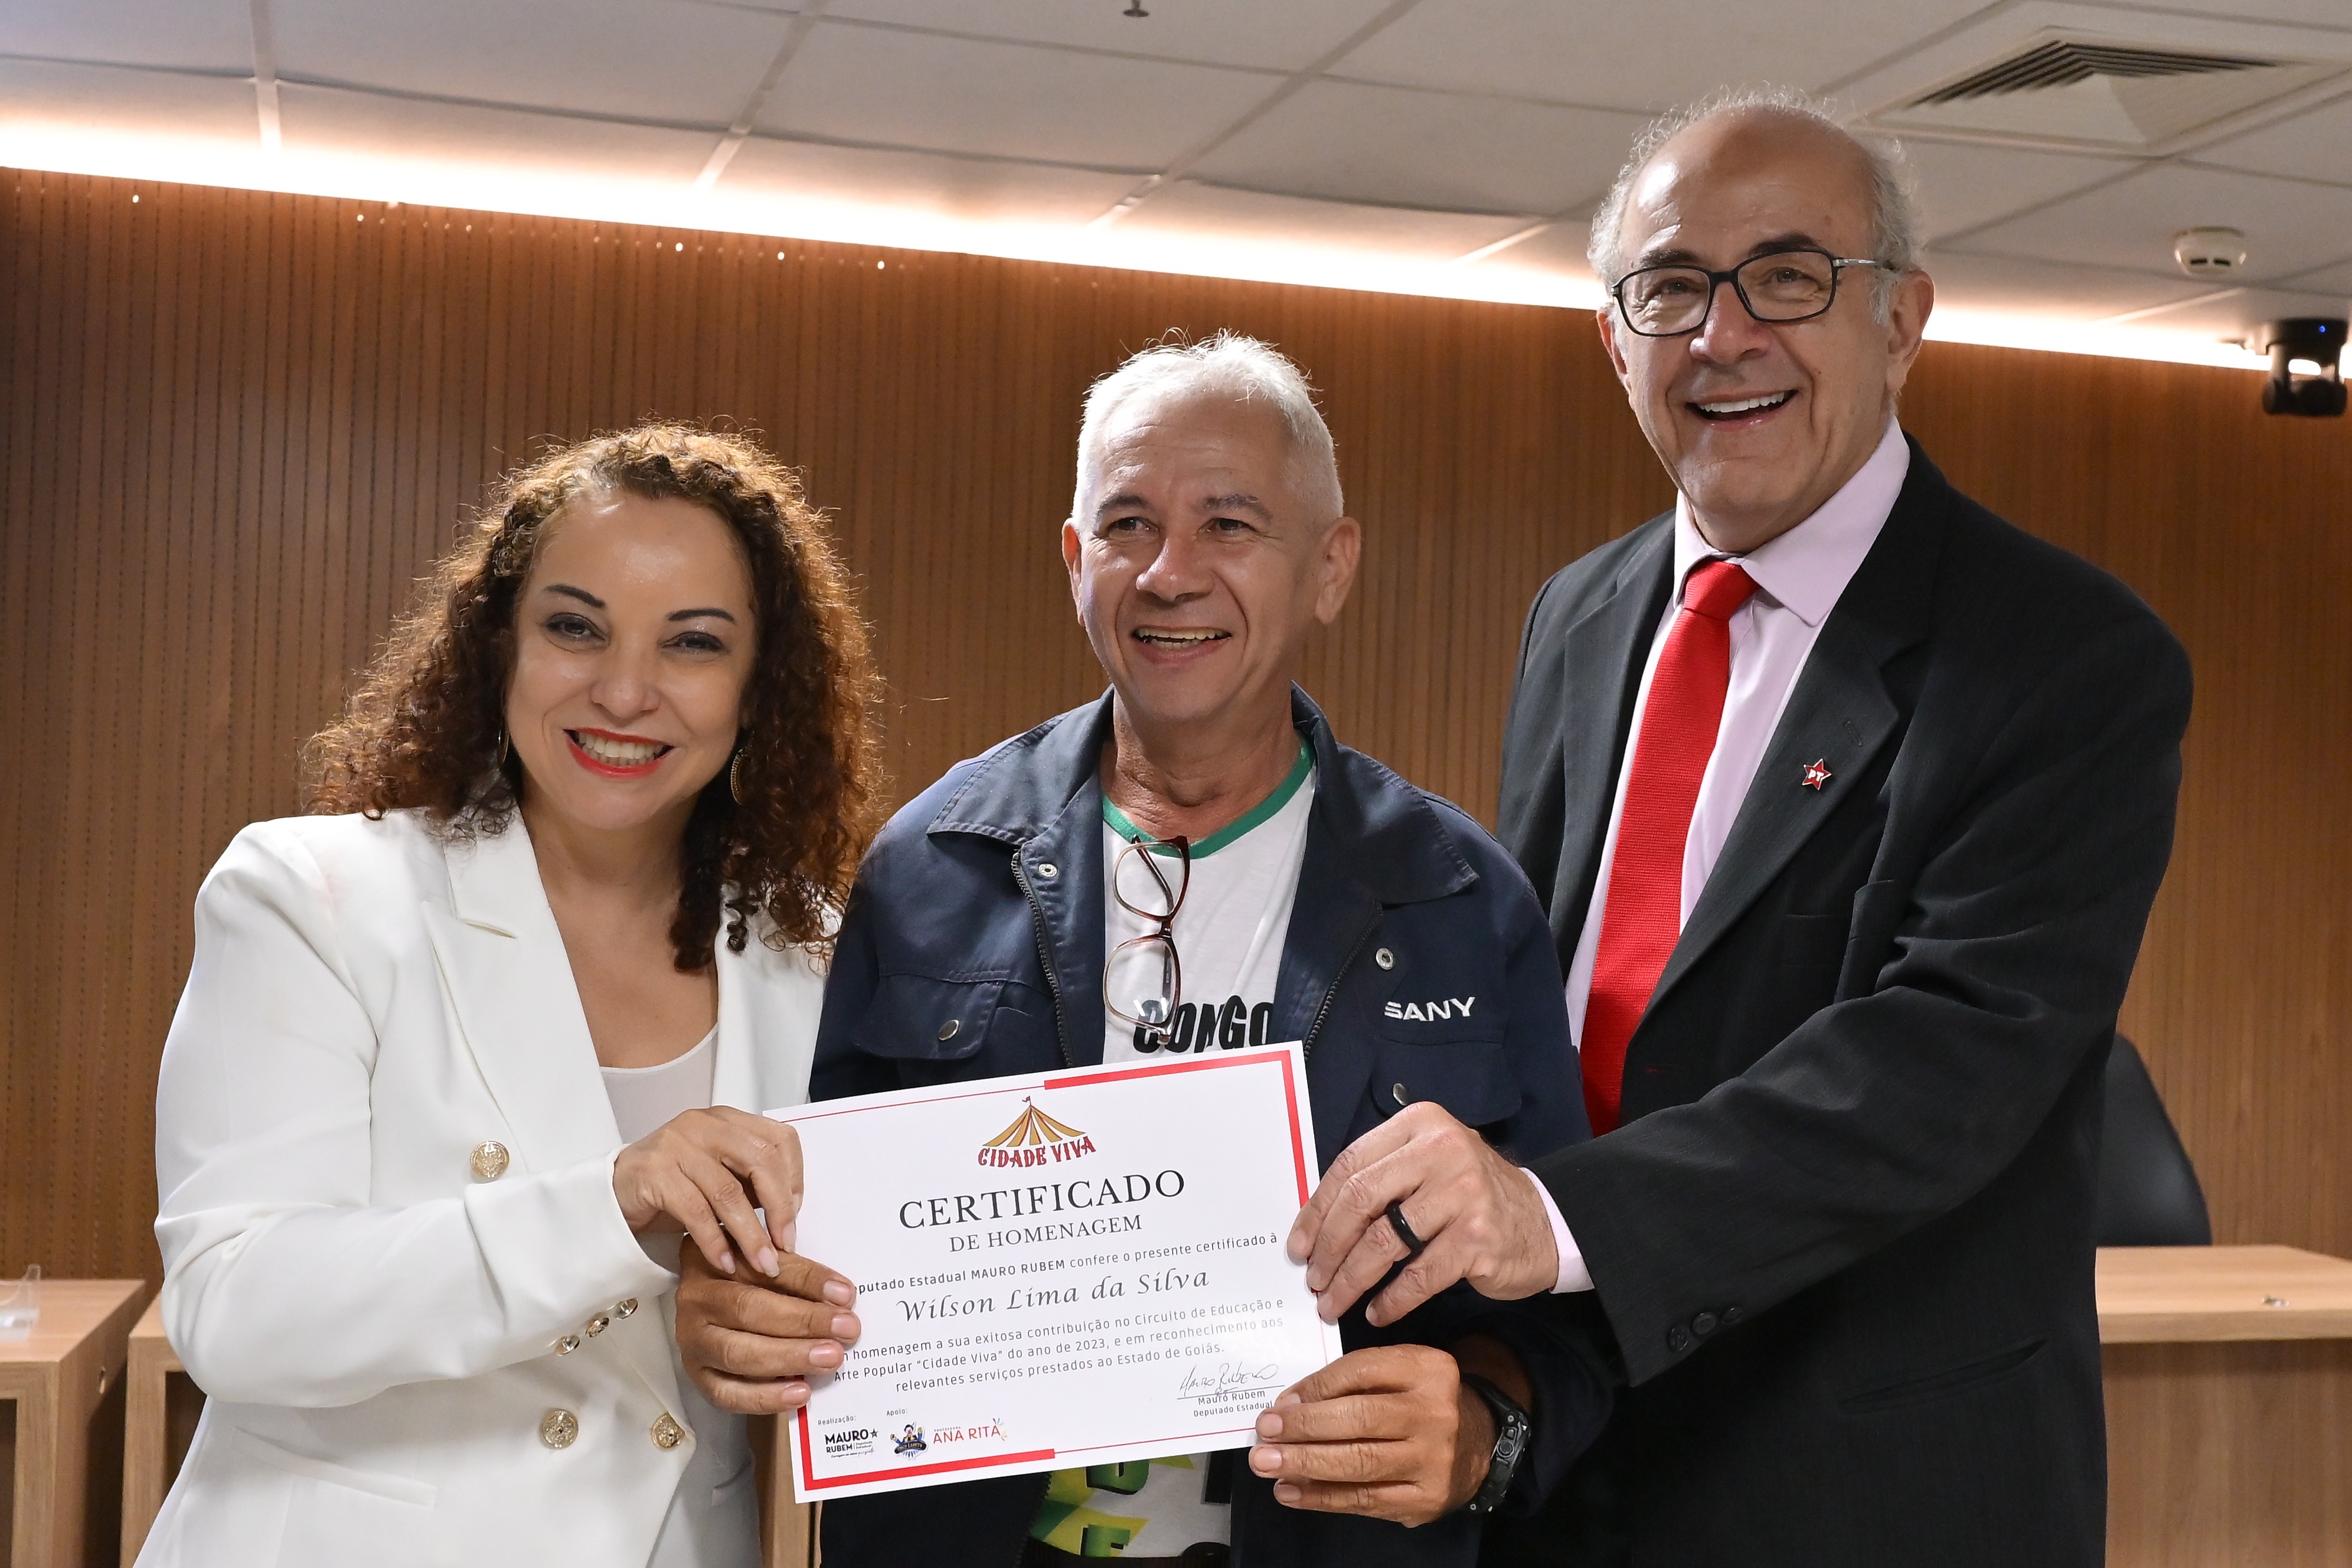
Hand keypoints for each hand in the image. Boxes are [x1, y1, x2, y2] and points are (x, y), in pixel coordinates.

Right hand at [612, 1107, 802, 1277]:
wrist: (616, 1192)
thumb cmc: (675, 1186)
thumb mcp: (721, 1177)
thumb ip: (753, 1184)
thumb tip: (791, 1215)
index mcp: (729, 1121)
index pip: (779, 1139)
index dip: (795, 1178)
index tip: (796, 1215)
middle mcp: (705, 1125)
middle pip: (760, 1160)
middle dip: (780, 1208)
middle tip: (785, 1245)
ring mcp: (677, 1144)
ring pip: (728, 1191)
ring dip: (750, 1234)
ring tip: (762, 1264)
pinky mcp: (655, 1172)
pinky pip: (695, 1211)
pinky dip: (715, 1241)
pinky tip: (725, 1262)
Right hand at [674, 1242, 862, 1413]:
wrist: (712, 1313)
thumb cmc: (746, 1284)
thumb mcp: (767, 1266)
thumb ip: (798, 1277)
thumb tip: (842, 1297)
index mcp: (713, 1261)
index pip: (765, 1270)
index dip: (809, 1281)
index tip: (846, 1294)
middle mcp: (696, 1301)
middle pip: (748, 1310)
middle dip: (802, 1321)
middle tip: (845, 1329)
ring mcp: (693, 1343)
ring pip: (738, 1354)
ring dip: (789, 1358)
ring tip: (830, 1358)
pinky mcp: (697, 1378)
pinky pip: (728, 1394)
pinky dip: (766, 1397)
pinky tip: (800, 1392)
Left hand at [1245, 1345, 1492, 1524]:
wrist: (1475, 1442)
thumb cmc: (1417, 1402)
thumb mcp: (1395, 1373)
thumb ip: (1349, 1380)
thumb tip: (1289, 1406)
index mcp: (1427, 1368)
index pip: (1360, 1371)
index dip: (1314, 1389)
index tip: (1279, 1405)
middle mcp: (1435, 1413)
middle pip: (1359, 1419)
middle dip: (1304, 1428)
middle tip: (1264, 1434)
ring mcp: (1433, 1460)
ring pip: (1359, 1463)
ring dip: (1305, 1465)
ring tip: (1266, 1464)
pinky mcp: (1425, 1499)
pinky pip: (1364, 1500)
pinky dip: (1321, 1498)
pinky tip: (1290, 1492)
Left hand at [1288, 1102, 1556, 1324]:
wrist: (1544, 1221)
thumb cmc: (1470, 1196)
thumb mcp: (1427, 1165)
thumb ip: (1381, 1178)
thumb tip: (1316, 1225)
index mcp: (1420, 1124)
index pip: (1350, 1165)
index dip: (1316, 1210)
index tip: (1299, 1245)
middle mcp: (1442, 1151)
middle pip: (1361, 1200)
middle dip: (1329, 1247)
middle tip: (1313, 1280)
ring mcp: (1463, 1194)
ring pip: (1385, 1242)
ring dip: (1351, 1279)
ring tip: (1334, 1302)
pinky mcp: (1478, 1238)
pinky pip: (1419, 1276)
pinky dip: (1392, 1300)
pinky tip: (1377, 1313)